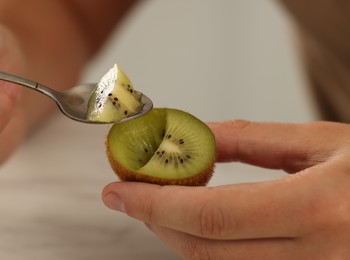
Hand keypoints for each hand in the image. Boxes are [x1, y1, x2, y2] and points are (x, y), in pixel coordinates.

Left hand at [103, 120, 349, 258]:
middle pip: (205, 249)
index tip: (118, 191)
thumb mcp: (320, 143)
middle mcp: (318, 256)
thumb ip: (251, 141)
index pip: (212, 216)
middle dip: (156, 221)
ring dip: (177, 234)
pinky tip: (200, 223)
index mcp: (320, 210)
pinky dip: (208, 247)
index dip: (155, 204)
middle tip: (131, 194)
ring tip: (162, 202)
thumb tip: (194, 137)